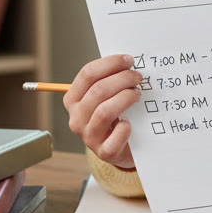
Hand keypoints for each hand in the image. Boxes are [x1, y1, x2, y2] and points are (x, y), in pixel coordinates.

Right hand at [63, 54, 143, 169]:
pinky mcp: (105, 152)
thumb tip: (128, 61)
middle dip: (122, 79)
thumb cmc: (115, 115)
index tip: (129, 60)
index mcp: (73, 100)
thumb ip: (110, 80)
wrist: (122, 148)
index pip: (87, 74)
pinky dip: (126, 126)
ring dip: (126, 98)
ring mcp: (89, 137)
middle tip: (138, 77)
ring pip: (105, 111)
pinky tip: (130, 121)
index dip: (110, 63)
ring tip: (138, 94)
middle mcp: (76, 118)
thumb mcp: (106, 96)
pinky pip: (116, 135)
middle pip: (98, 91)